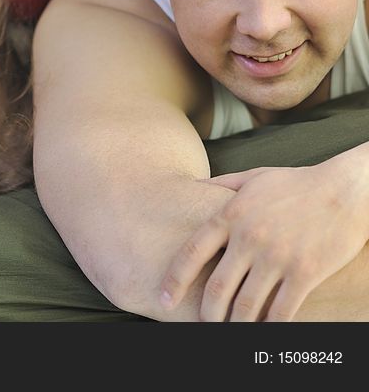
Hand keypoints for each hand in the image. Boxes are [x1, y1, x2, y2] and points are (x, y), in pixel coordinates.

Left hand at [159, 163, 368, 320]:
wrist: (347, 189)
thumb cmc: (297, 184)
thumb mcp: (254, 177)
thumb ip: (220, 185)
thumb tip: (191, 186)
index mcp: (231, 215)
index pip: (191, 252)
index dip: (174, 280)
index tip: (164, 299)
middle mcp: (249, 238)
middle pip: (217, 287)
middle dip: (206, 312)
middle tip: (203, 323)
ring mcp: (277, 257)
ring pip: (246, 305)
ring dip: (235, 324)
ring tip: (231, 331)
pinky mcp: (305, 273)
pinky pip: (281, 310)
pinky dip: (269, 327)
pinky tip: (264, 332)